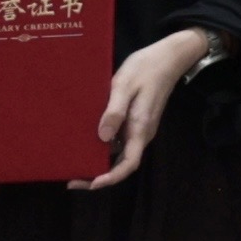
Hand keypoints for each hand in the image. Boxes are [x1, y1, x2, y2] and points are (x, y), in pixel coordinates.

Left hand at [81, 27, 221, 191]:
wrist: (167, 57)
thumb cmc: (145, 69)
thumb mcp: (124, 86)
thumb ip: (114, 112)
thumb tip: (102, 138)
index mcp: (140, 128)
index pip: (128, 164)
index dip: (110, 178)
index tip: (91, 183)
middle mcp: (141, 134)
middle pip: (122, 164)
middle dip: (99, 175)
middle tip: (72, 179)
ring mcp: (139, 128)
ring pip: (119, 154)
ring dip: (99, 162)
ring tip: (74, 163)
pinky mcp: (135, 121)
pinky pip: (119, 141)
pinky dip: (103, 147)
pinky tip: (85, 142)